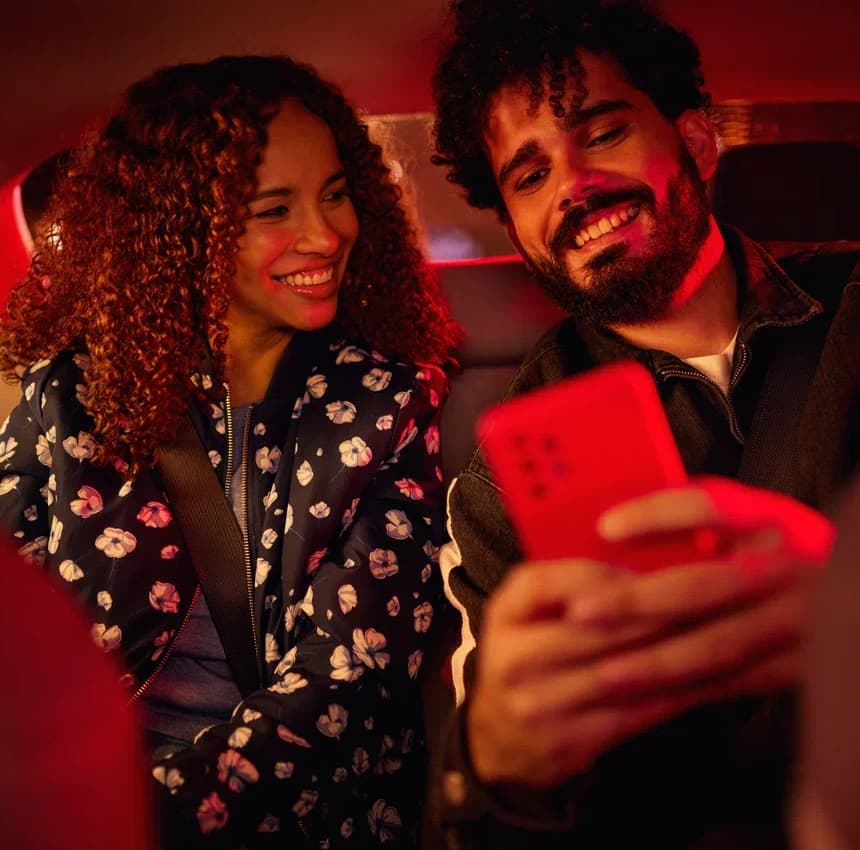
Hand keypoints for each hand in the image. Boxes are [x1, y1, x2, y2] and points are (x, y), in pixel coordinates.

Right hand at [467, 558, 713, 787]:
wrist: (502, 736)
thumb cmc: (529, 654)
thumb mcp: (529, 612)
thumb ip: (568, 586)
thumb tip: (645, 557)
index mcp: (504, 613)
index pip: (545, 583)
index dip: (597, 575)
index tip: (643, 571)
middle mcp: (512, 658)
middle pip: (590, 629)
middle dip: (652, 612)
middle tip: (704, 594)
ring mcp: (538, 704)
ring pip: (619, 671)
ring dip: (672, 650)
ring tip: (715, 629)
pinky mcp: (568, 741)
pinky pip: (633, 712)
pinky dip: (674, 692)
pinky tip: (707, 675)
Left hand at [564, 476, 832, 717]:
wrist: (854, 596)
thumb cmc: (782, 547)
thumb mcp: (755, 517)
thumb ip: (695, 516)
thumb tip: (615, 521)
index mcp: (769, 519)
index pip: (709, 507)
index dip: (656, 514)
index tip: (605, 526)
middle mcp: (783, 570)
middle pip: (703, 584)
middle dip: (637, 602)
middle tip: (581, 611)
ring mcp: (792, 624)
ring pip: (715, 645)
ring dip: (654, 660)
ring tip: (603, 670)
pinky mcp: (792, 668)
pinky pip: (728, 682)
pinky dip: (681, 692)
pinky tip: (641, 697)